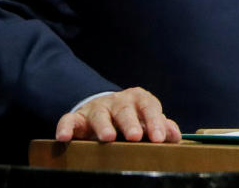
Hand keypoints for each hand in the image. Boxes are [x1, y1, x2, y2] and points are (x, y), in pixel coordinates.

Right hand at [55, 87, 181, 142]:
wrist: (104, 109)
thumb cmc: (132, 117)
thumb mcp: (146, 119)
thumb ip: (160, 126)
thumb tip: (174, 136)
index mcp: (139, 100)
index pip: (149, 108)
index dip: (154, 122)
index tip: (159, 138)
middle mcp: (118, 101)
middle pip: (125, 110)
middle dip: (130, 123)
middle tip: (135, 136)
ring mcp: (97, 108)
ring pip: (99, 114)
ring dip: (103, 126)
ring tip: (108, 138)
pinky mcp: (77, 117)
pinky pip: (69, 120)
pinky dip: (66, 127)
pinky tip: (64, 138)